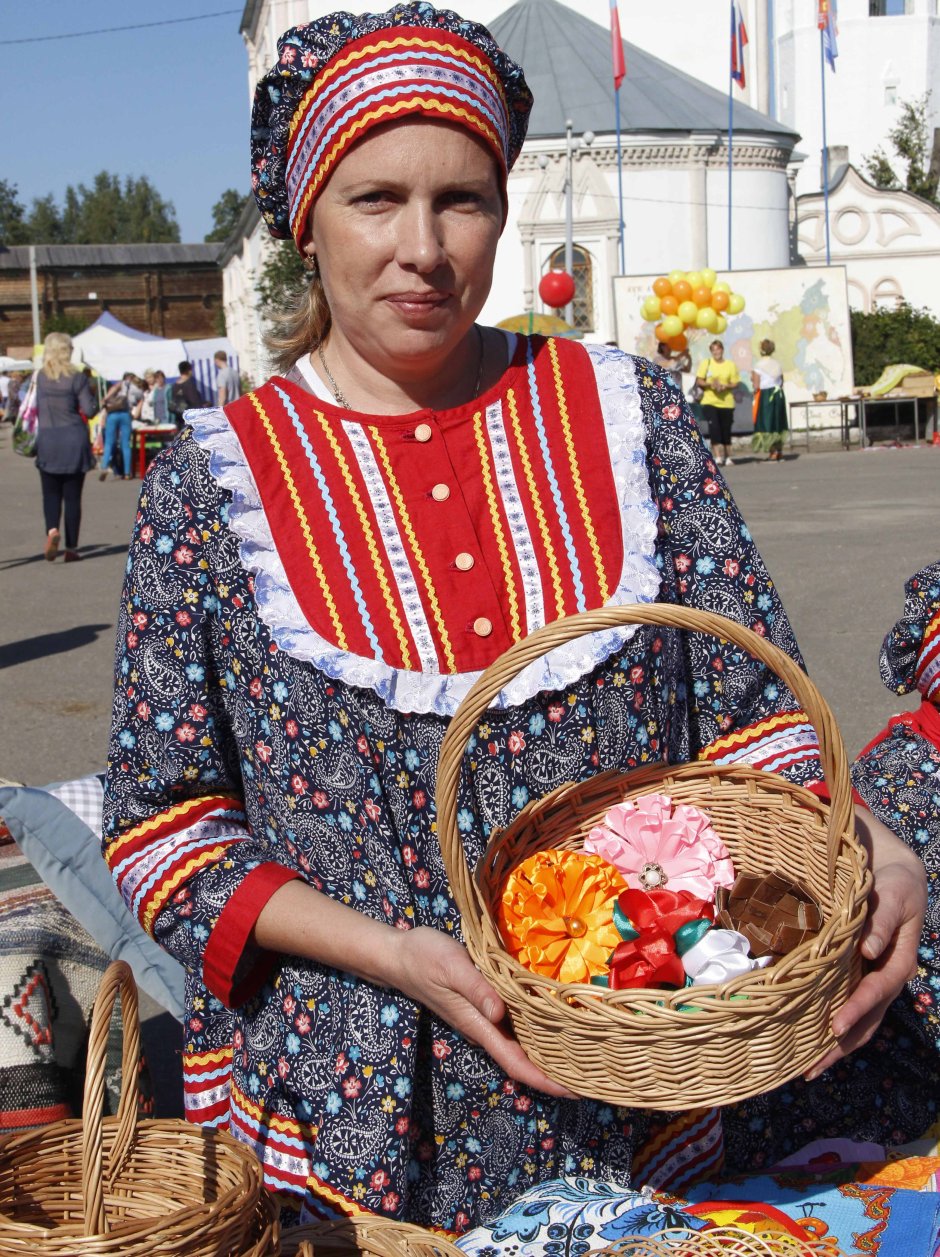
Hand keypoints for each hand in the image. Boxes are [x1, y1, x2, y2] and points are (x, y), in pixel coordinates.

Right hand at [389, 926, 576, 1098]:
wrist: (400, 956)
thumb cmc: (426, 959)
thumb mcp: (453, 967)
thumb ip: (476, 990)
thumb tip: (500, 1014)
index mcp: (479, 1025)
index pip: (517, 1064)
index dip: (545, 1081)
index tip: (575, 1091)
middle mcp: (484, 1028)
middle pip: (523, 1062)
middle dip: (555, 1073)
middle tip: (593, 1076)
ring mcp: (483, 1019)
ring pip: (520, 1046)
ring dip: (548, 1055)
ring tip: (583, 1055)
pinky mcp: (482, 1005)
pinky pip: (514, 1028)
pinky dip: (536, 1033)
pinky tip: (554, 1024)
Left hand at [806, 807, 925, 1078]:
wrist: (897, 875)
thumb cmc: (894, 885)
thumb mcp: (893, 897)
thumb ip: (882, 921)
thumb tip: (870, 951)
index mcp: (898, 962)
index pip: (877, 992)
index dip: (857, 1009)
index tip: (834, 1026)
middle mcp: (886, 978)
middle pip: (869, 1021)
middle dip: (842, 1046)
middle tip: (813, 1067)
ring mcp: (874, 980)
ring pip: (860, 1023)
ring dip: (837, 1046)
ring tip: (808, 1068)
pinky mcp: (859, 976)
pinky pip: (848, 1006)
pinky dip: (833, 1027)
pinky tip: (811, 1040)